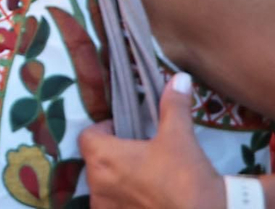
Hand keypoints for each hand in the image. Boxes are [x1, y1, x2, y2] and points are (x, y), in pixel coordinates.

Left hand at [79, 73, 226, 208]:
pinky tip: (146, 197)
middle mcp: (96, 185)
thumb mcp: (180, 137)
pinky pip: (112, 205)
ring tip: (144, 176)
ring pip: (103, 186)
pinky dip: (124, 200)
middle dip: (112, 154)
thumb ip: (173, 105)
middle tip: (138, 152)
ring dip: (117, 180)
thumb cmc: (186, 178)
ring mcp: (105, 207)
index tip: (124, 129)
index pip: (88, 135)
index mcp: (103, 158)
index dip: (105, 129)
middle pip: (95, 161)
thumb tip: (179, 77)